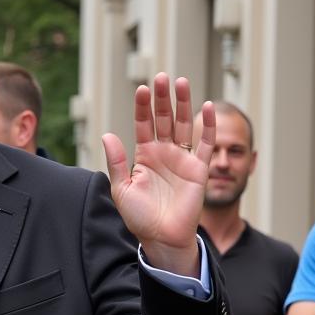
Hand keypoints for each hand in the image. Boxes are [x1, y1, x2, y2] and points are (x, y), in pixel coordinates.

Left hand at [102, 74, 213, 275]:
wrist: (162, 238)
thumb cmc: (140, 218)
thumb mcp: (122, 188)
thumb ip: (116, 162)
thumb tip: (107, 134)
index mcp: (144, 156)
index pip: (143, 124)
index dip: (143, 107)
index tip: (142, 88)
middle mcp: (163, 153)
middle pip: (164, 119)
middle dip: (162, 98)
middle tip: (161, 77)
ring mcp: (182, 159)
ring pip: (184, 125)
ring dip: (183, 104)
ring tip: (180, 82)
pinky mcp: (199, 169)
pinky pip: (205, 143)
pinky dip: (207, 126)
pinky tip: (206, 106)